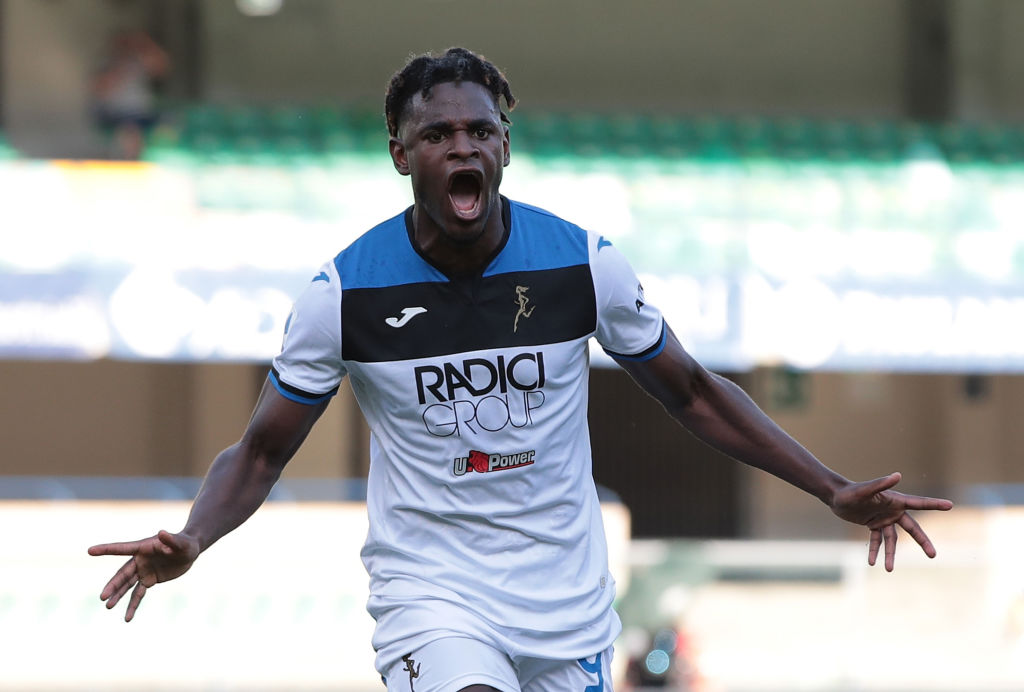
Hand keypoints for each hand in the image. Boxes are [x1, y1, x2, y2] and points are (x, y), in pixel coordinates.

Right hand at [88, 530, 199, 620]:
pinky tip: (127, 618)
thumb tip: (162, 533)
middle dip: (113, 585)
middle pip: (123, 574)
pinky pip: (138, 594)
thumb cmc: (185, 543)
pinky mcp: (149, 580)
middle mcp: (140, 560)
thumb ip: (171, 540)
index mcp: (143, 547)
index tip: (90, 551)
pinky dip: (133, 605)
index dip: (106, 549)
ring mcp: (143, 571)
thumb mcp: (181, 543)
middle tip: (103, 597)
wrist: (190, 552)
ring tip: (108, 607)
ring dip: (118, 596)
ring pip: (127, 585)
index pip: (122, 548)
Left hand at [829, 472, 952, 571]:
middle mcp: (892, 510)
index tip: (950, 505)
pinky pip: (877, 540)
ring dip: (890, 554)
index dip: (935, 504)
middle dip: (922, 541)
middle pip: (912, 528)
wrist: (835, 496)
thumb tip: (897, 475)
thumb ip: (881, 484)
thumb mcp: (864, 490)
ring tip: (888, 569)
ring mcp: (883, 518)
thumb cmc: (850, 492)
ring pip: (892, 540)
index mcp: (895, 501)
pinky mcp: (873, 524)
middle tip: (933, 555)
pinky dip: (875, 551)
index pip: (919, 503)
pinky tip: (872, 562)